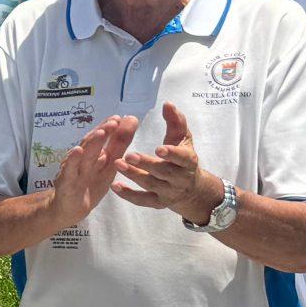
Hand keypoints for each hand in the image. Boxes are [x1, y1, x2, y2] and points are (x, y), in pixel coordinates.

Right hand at [47, 114, 139, 226]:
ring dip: (91, 143)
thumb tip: (131, 119)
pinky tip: (77, 151)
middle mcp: (83, 159)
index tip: (122, 118)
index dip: (112, 128)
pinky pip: (69, 171)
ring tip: (101, 132)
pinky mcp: (66, 183)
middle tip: (115, 121)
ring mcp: (73, 169)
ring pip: (83, 155)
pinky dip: (72, 160)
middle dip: (104, 132)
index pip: (103, 139)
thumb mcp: (108, 167)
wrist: (68, 209)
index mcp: (95, 155)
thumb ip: (118, 145)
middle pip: (94, 143)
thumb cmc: (89, 184)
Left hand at [116, 102, 225, 218]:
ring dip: (134, 175)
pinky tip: (114, 186)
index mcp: (188, 162)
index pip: (182, 158)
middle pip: (163, 173)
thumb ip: (176, 122)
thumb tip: (167, 103)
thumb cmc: (183, 157)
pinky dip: (129, 195)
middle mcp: (180, 179)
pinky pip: (143, 201)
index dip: (172, 154)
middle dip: (146, 165)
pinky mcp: (158, 203)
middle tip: (128, 155)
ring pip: (151, 185)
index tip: (158, 149)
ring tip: (117, 164)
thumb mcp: (183, 139)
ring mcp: (169, 193)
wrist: (192, 190)